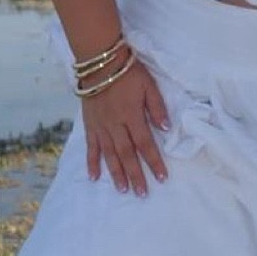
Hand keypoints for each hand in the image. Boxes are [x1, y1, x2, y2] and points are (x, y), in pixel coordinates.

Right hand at [82, 58, 170, 195]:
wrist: (100, 62)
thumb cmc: (128, 72)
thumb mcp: (149, 85)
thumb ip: (157, 107)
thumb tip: (167, 128)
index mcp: (132, 116)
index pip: (145, 143)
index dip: (154, 161)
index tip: (161, 177)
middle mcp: (116, 125)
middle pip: (127, 154)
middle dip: (135, 175)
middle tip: (142, 193)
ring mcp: (101, 126)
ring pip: (110, 154)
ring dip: (116, 173)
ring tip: (123, 190)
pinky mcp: (90, 125)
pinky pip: (91, 146)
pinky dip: (92, 162)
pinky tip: (94, 177)